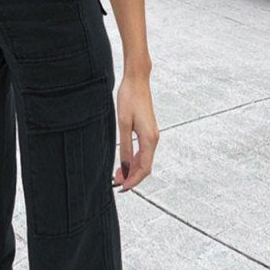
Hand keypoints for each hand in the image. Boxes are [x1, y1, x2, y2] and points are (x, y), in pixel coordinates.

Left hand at [113, 65, 158, 191]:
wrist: (137, 80)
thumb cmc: (129, 99)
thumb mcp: (123, 124)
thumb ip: (126, 147)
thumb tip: (126, 168)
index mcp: (149, 139)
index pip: (144, 168)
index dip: (133, 181)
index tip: (121, 188)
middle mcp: (154, 139)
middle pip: (145, 167)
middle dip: (131, 177)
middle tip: (115, 183)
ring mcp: (152, 135)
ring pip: (144, 160)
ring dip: (132, 169)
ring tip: (116, 174)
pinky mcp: (148, 131)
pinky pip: (144, 151)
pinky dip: (134, 160)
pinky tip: (124, 162)